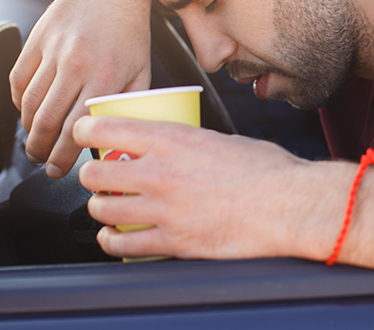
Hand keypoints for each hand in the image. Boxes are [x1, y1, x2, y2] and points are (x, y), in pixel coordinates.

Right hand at [10, 0, 153, 177]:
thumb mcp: (143, 69)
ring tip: (35, 143)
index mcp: (106, 74)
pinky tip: (28, 112)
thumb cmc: (131, 31)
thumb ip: (132, 103)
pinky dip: (19, 102)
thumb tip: (120, 137)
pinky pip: (18, 79)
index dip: (65, 156)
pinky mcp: (37, 39)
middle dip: (42, 150)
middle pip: (48, 120)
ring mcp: (53, 50)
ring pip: (30, 103)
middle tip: (43, 162)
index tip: (59, 171)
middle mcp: (77, 63)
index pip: (79, 127)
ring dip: (29, 130)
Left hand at [73, 115, 351, 260]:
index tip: (84, 133)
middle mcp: (160, 173)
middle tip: (100, 175)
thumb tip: (178, 147)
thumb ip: (191, 143)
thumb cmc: (267, 170)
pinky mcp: (172, 241)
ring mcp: (163, 210)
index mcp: (173, 139)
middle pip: (95, 173)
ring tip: (107, 206)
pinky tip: (115, 237)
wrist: (288, 204)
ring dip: (100, 208)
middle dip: (92, 174)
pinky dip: (112, 241)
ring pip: (102, 210)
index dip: (85, 130)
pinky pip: (123, 244)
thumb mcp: (223, 139)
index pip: (106, 129)